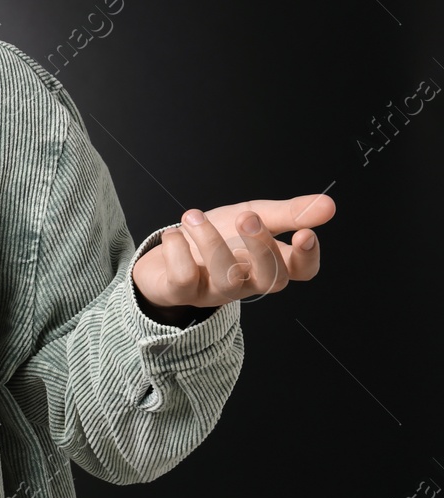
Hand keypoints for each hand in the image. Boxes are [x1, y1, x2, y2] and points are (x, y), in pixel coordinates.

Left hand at [132, 194, 333, 314]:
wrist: (167, 254)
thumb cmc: (219, 236)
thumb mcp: (254, 215)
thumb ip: (288, 213)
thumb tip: (329, 205)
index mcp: (270, 263)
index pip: (302, 271)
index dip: (308, 258)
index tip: (306, 234)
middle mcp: (248, 281)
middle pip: (270, 278)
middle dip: (261, 247)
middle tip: (247, 217)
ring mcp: (216, 290)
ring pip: (225, 277)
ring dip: (210, 242)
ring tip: (194, 215)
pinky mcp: (182, 292)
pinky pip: (184, 279)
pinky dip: (177, 251)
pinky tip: (174, 235)